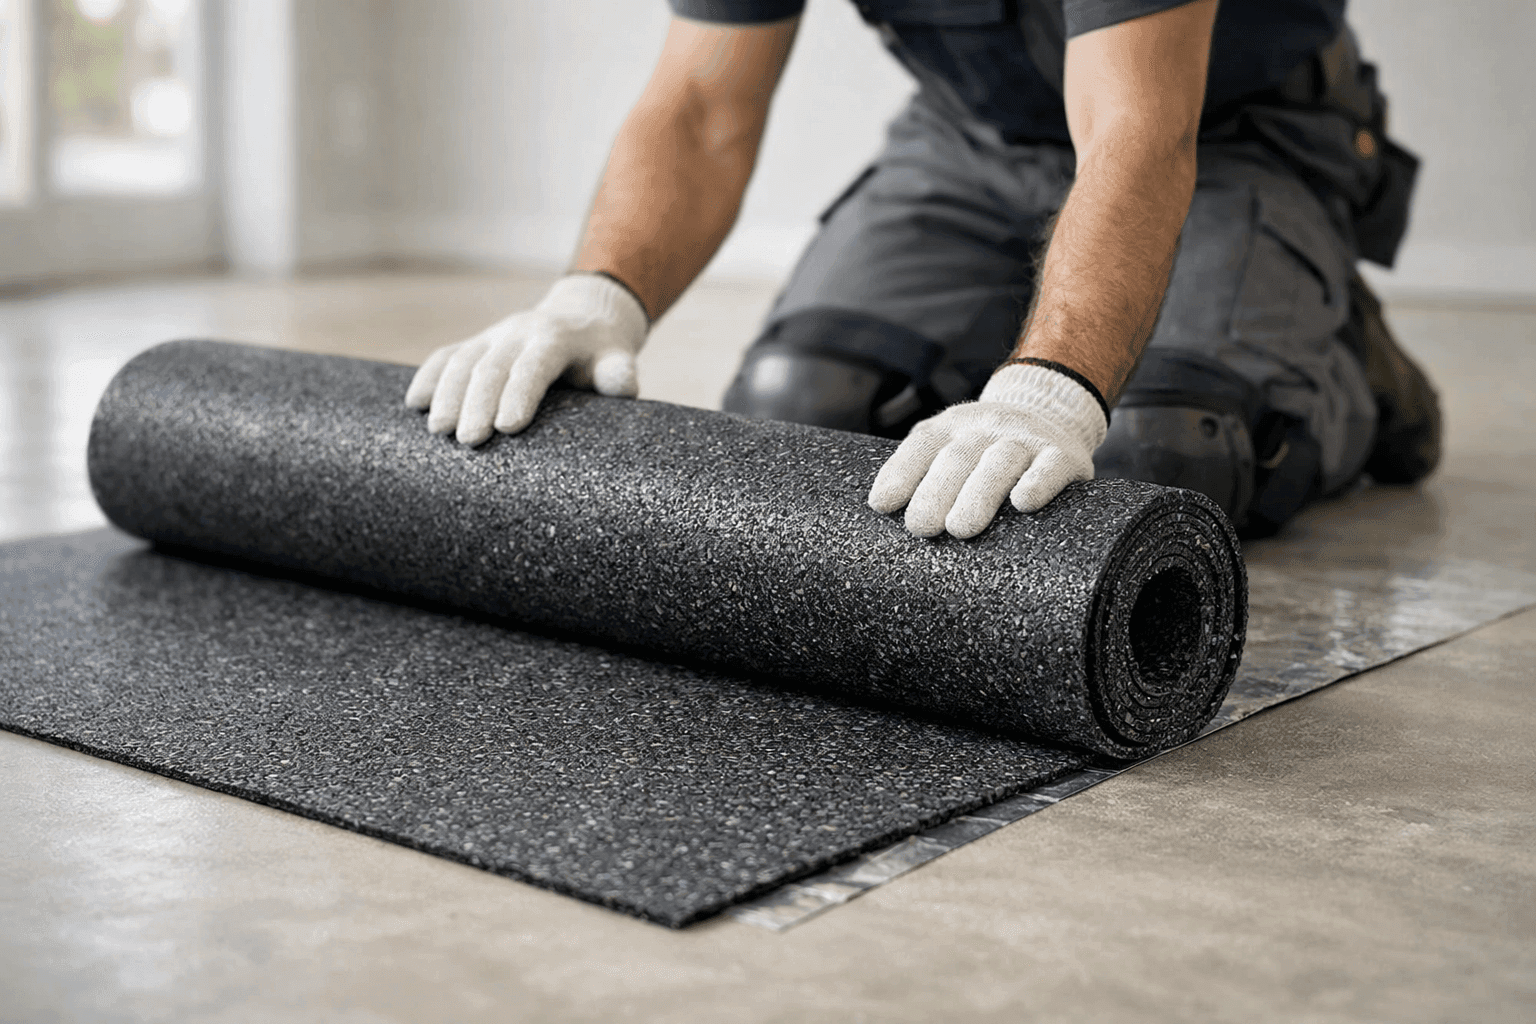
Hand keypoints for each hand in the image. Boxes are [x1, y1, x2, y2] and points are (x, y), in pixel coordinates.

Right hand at [405, 274, 648, 444]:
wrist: (582, 319)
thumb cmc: (601, 354)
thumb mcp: (617, 359)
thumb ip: (619, 373)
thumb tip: (622, 386)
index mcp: (556, 337)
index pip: (535, 365)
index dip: (520, 394)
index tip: (508, 427)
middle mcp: (519, 332)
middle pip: (492, 366)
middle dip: (478, 403)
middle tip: (469, 441)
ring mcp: (493, 336)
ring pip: (463, 360)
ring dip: (447, 394)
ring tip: (438, 430)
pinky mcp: (476, 344)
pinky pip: (446, 356)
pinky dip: (429, 376)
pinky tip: (415, 403)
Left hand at [868, 363, 1109, 537]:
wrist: (1053, 410)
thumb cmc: (989, 449)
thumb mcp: (953, 446)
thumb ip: (923, 473)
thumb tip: (885, 513)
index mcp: (951, 428)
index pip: (922, 446)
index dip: (900, 473)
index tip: (882, 505)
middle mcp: (985, 427)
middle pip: (957, 458)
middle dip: (935, 493)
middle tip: (921, 527)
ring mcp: (1025, 439)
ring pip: (1000, 461)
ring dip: (978, 494)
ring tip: (960, 528)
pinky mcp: (1063, 455)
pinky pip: (1050, 466)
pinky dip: (1037, 482)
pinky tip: (1023, 502)